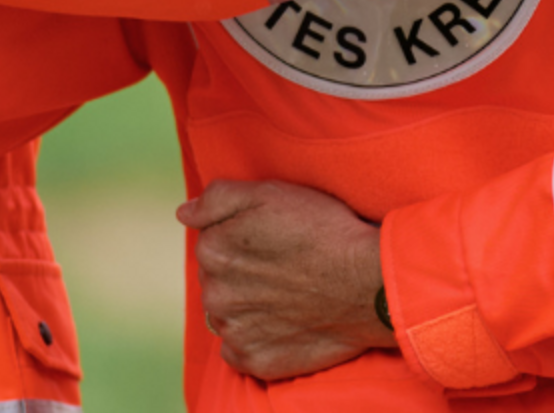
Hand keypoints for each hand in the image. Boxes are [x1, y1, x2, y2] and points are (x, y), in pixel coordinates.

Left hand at [178, 180, 395, 381]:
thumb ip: (219, 198)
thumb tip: (184, 213)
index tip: (276, 238)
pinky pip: (242, 348)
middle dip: (245, 272)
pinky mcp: (253, 359)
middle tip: (288, 265)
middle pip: (220, 279)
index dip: (247, 237)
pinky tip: (288, 321)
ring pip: (229, 314)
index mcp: (213, 250)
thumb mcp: (272, 193)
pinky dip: (259, 337)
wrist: (369, 282)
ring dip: (250, 305)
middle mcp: (214, 294)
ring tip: (292, 293)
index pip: (214, 240)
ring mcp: (233, 330)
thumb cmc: (325, 231)